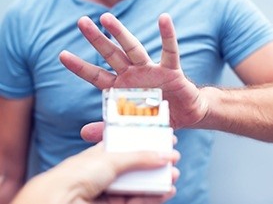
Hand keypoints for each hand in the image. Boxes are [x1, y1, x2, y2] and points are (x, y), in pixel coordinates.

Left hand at [12, 143, 179, 203]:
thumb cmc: (79, 173)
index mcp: (103, 153)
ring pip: (138, 184)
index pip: (129, 146)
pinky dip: (152, 196)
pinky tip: (166, 191)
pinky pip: (136, 199)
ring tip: (174, 175)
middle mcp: (106, 170)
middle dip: (155, 163)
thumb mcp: (112, 159)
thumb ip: (139, 157)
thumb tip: (164, 155)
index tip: (162, 140)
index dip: (146, 143)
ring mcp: (110, 189)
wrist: (59, 200)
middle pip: (136, 166)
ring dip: (157, 181)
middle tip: (173, 159)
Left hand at [59, 13, 207, 130]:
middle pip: (111, 55)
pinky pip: (169, 51)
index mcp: (121, 88)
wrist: (182, 116)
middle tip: (82, 22)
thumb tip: (82, 133)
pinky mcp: (170, 71)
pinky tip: (164, 19)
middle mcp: (133, 75)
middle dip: (97, 39)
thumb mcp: (130, 125)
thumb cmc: (155, 118)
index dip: (81, 67)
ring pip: (133, 49)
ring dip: (120, 34)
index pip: (97, 76)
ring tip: (106, 18)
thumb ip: (107, 128)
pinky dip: (167, 36)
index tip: (62, 55)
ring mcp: (150, 71)